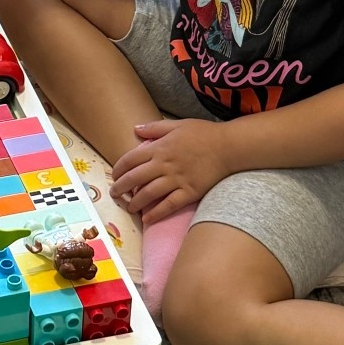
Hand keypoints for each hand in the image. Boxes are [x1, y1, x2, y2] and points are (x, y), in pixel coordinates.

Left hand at [110, 118, 234, 223]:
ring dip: (135, 203)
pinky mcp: (189, 192)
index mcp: (159, 148)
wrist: (229, 147)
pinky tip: (147, 219)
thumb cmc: (204, 134)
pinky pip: (168, 205)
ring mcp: (176, 180)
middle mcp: (164, 165)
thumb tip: (136, 128)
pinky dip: (156, 214)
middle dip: (121, 188)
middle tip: (114, 194)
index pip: (130, 160)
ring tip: (129, 207)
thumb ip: (155, 128)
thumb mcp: (178, 125)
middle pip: (135, 178)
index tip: (114, 175)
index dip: (119, 169)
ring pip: (148, 194)